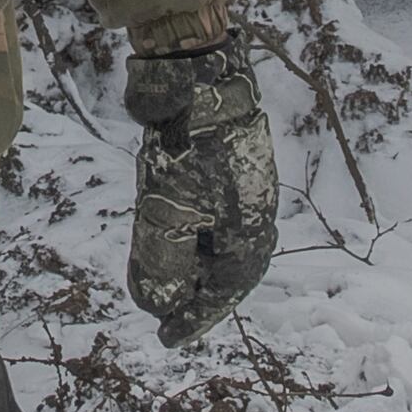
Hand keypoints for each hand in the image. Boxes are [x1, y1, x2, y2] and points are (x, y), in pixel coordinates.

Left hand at [120, 44, 276, 342]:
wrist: (199, 74)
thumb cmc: (190, 146)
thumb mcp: (169, 211)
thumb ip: (163, 262)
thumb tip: (158, 303)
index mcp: (251, 230)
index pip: (225, 290)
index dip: (195, 316)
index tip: (167, 338)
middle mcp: (254, 212)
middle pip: (227, 268)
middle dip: (197, 293)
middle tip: (168, 315)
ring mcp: (242, 186)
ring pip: (219, 240)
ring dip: (192, 262)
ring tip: (165, 279)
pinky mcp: (225, 165)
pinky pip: (212, 213)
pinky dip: (193, 231)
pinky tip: (173, 230)